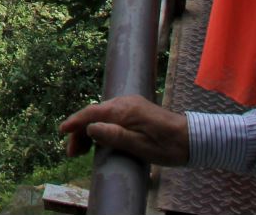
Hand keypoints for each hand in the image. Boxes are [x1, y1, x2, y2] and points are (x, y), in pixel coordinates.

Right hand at [60, 96, 188, 164]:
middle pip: (94, 114)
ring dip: (90, 131)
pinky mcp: (136, 110)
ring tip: (82, 150)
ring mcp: (130, 105)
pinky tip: (99, 139)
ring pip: (102, 115)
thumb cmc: (168, 146)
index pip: (91, 113)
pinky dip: (101, 127)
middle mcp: (124, 103)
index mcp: (123, 110)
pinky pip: (111, 116)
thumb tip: (90, 128)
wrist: (194, 139)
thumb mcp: (141, 146)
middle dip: (80, 131)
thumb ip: (114, 136)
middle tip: (72, 152)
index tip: (61, 131)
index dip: (75, 122)